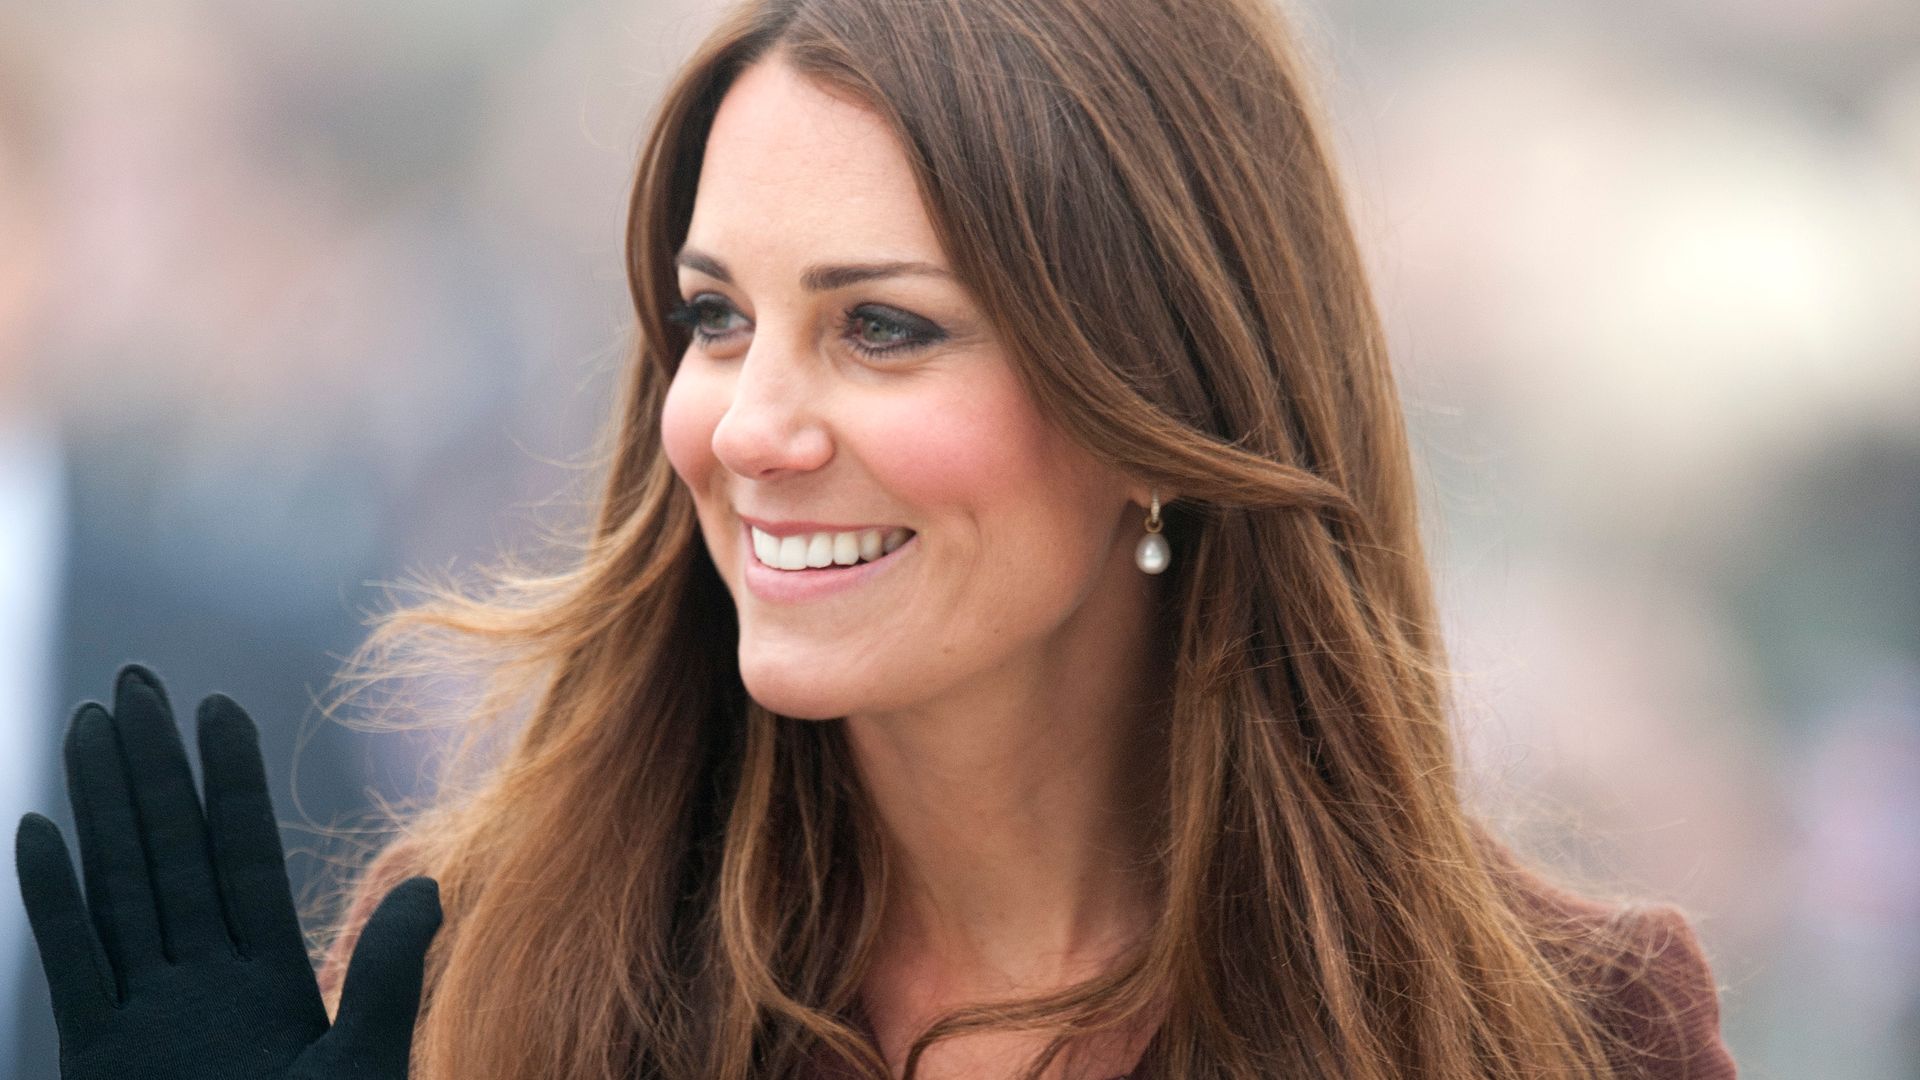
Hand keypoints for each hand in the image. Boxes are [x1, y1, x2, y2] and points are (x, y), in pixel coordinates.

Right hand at [14, 664, 441, 1079]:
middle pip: (173, 851)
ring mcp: (145, 1016)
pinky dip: (53, 901)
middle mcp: (205, 983)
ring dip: (101, 808)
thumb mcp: (364, 1065)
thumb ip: (385, 972)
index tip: (219, 708)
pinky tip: (36, 832)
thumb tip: (431, 877)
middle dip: (153, 769)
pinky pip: (73, 963)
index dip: (231, 783)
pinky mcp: (97, 1057)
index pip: (246, 856)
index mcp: (275, 980)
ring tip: (87, 727)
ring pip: (120, 886)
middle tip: (134, 682)